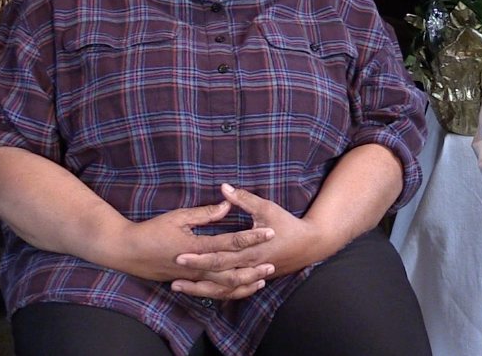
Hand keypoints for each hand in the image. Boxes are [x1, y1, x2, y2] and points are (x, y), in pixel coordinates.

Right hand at [117, 200, 276, 300]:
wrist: (128, 252)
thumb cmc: (152, 231)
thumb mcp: (178, 217)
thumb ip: (204, 213)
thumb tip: (227, 204)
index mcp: (196, 247)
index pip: (230, 242)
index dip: (251, 236)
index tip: (269, 231)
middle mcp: (196, 266)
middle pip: (232, 271)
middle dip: (254, 267)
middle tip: (273, 261)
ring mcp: (193, 278)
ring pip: (224, 286)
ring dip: (246, 282)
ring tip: (264, 276)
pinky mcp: (190, 283)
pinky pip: (214, 291)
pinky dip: (231, 291)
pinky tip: (244, 286)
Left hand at [173, 184, 325, 294]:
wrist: (309, 246)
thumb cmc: (287, 224)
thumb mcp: (266, 208)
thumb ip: (244, 199)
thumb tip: (224, 187)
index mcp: (251, 252)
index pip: (219, 257)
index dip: (198, 258)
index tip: (179, 255)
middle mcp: (249, 268)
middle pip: (216, 277)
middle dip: (194, 275)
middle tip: (172, 273)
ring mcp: (251, 277)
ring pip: (222, 290)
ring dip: (200, 289)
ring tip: (177, 287)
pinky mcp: (252, 280)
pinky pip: (231, 292)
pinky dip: (214, 293)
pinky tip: (198, 291)